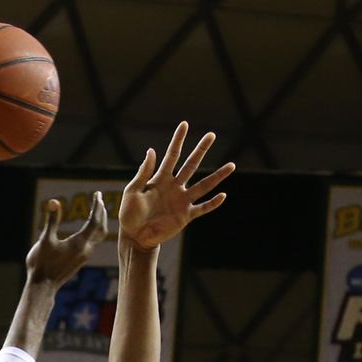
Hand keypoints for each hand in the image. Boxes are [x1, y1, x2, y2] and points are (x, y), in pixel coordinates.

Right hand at [26, 191, 107, 286]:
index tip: (97, 195)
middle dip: (101, 212)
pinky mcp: (80, 260)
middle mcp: (86, 249)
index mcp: (79, 243)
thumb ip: (51, 220)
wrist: (43, 286)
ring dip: (100, 222)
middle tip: (98, 199)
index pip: (94, 221)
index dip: (97, 206)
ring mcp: (84, 256)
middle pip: (101, 228)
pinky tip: (88, 228)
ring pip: (99, 236)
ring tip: (97, 211)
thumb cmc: (41, 263)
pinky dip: (94, 231)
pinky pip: (93, 242)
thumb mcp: (45, 240)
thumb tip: (53, 202)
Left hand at [119, 122, 234, 251]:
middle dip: (200, 150)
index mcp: (160, 179)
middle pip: (191, 165)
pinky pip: (202, 208)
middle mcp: (174, 187)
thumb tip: (152, 150)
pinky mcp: (185, 216)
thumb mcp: (132, 191)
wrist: (135, 236)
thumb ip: (143, 173)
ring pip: (203, 186)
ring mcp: (181, 201)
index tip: (184, 125)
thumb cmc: (130, 214)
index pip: (172, 156)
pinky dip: (213, 203)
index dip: (178, 141)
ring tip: (231, 165)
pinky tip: (223, 196)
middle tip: (211, 135)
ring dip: (217, 176)